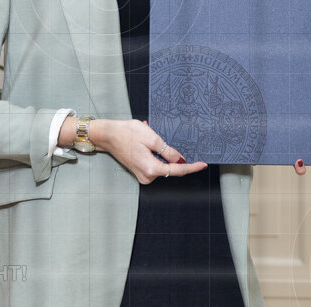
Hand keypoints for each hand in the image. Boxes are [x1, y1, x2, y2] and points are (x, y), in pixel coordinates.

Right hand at [91, 119, 206, 184]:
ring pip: (162, 167)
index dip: (192, 167)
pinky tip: (147, 144)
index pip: (177, 170)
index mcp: (151, 169)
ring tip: (149, 139)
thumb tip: (180, 160)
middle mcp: (147, 176)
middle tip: (162, 140)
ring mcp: (142, 175)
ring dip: (162, 154)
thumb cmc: (126, 133)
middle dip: (172, 156)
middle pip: (169, 169)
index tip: (203, 164)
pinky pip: (154, 165)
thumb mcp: (151, 138)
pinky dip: (156, 156)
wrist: (107, 135)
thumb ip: (168, 151)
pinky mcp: (139, 171)